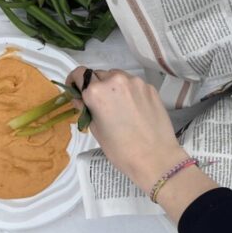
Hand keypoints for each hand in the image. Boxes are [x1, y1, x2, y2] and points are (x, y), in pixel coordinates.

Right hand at [67, 68, 217, 220]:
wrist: (156, 158)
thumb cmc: (121, 150)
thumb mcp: (96, 130)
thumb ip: (86, 108)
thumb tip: (81, 99)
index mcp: (96, 92)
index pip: (80, 74)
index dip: (75, 82)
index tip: (77, 91)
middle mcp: (115, 80)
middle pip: (99, 75)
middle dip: (96, 86)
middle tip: (100, 105)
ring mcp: (135, 82)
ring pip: (117, 77)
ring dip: (113, 87)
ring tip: (119, 107)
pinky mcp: (150, 87)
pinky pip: (133, 84)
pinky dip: (130, 92)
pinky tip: (134, 109)